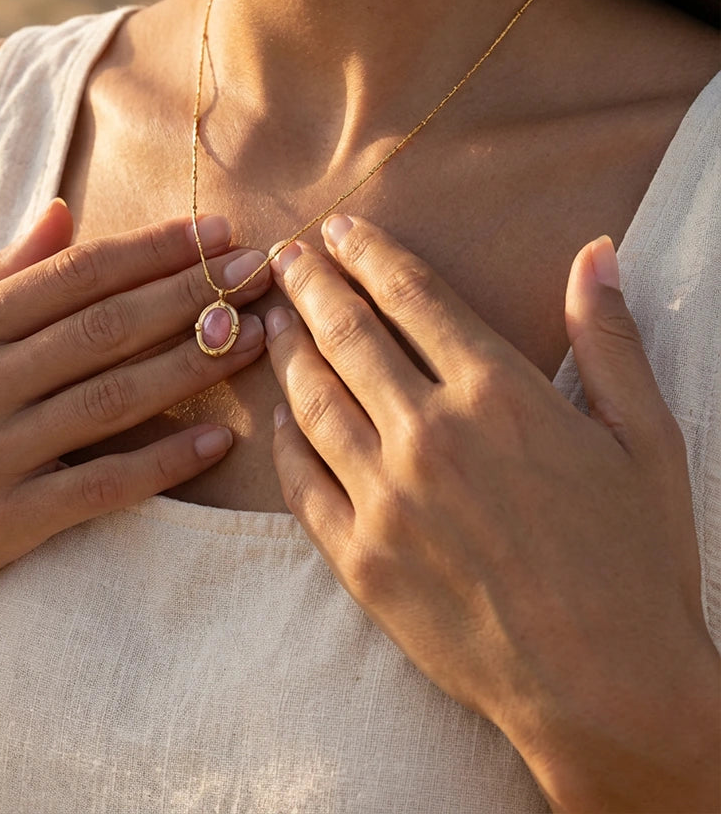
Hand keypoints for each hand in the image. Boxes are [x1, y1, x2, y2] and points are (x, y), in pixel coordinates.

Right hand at [0, 201, 269, 633]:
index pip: (74, 276)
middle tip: (258, 273)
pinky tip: (217, 441)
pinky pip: (102, 485)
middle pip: (105, 328)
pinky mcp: (6, 521)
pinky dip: (163, 461)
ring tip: (255, 338)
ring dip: (193, 366)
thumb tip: (62, 211)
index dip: (153, 251)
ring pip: (113, 398)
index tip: (216, 234)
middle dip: (191, 294)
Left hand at [264, 214, 719, 811]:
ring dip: (287, 349)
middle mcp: (429, 435)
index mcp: (498, 395)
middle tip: (285, 255)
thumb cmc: (636, 561)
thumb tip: (596, 252)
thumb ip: (609, 340)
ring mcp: (384, 498)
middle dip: (311, 284)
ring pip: (312, 399)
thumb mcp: (644, 439)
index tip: (340, 229)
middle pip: (348, 334)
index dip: (370, 254)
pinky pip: (301, 481)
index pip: (413, 297)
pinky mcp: (358, 558)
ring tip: (273, 318)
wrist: (607, 688)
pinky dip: (284, 438)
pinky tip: (278, 413)